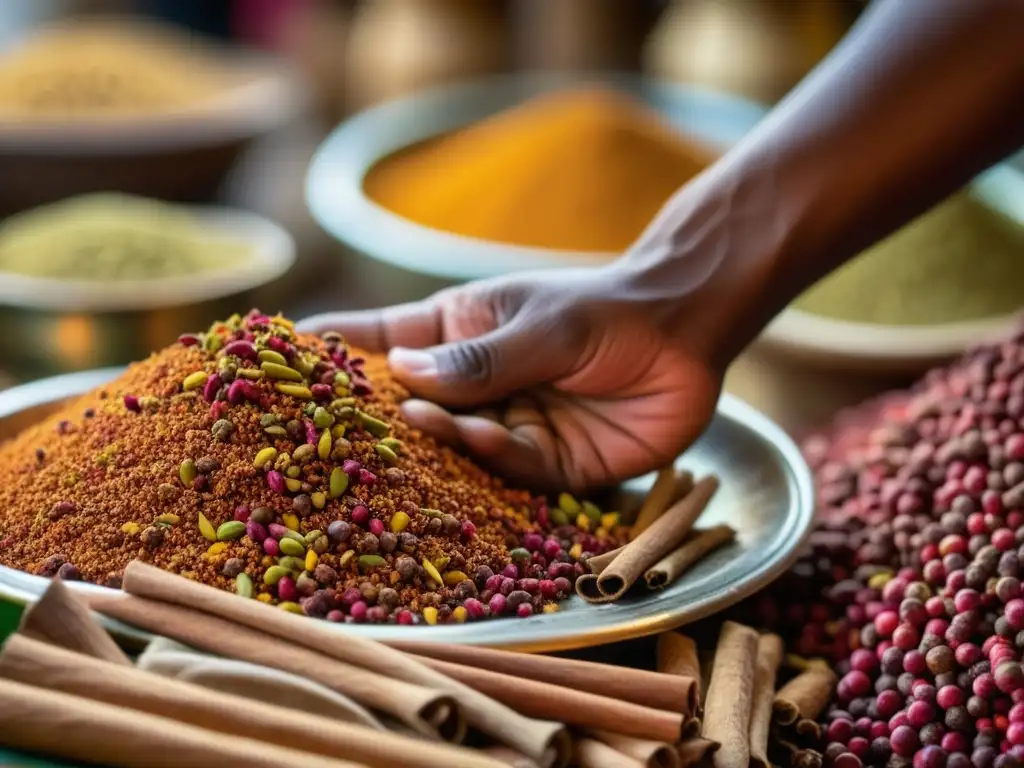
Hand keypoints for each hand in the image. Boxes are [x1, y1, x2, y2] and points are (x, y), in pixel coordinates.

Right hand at [297, 267, 721, 492]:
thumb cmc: (601, 310)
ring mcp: (504, 428)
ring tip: (407, 428)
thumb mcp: (536, 325)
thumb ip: (479, 360)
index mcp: (454, 337)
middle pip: (404, 408)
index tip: (271, 359)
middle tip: (322, 428)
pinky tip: (478, 437)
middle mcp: (470, 388)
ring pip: (450, 448)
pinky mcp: (544, 467)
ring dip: (430, 441)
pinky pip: (505, 471)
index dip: (328, 353)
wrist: (684, 332)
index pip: (378, 343)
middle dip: (367, 418)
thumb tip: (403, 380)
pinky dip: (489, 456)